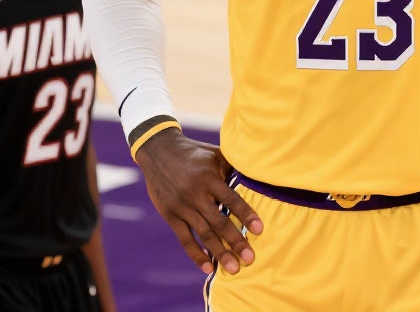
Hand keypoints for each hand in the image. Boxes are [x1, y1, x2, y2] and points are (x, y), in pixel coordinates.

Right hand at [135, 129, 262, 274]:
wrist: (159, 151)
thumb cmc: (195, 153)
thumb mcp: (215, 154)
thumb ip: (234, 166)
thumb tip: (260, 176)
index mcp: (209, 177)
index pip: (231, 199)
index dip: (246, 215)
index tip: (260, 230)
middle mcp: (195, 193)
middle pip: (219, 222)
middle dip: (236, 241)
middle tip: (250, 258)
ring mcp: (181, 206)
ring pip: (204, 234)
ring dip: (219, 253)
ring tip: (234, 268)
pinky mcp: (170, 215)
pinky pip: (185, 238)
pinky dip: (196, 254)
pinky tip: (208, 268)